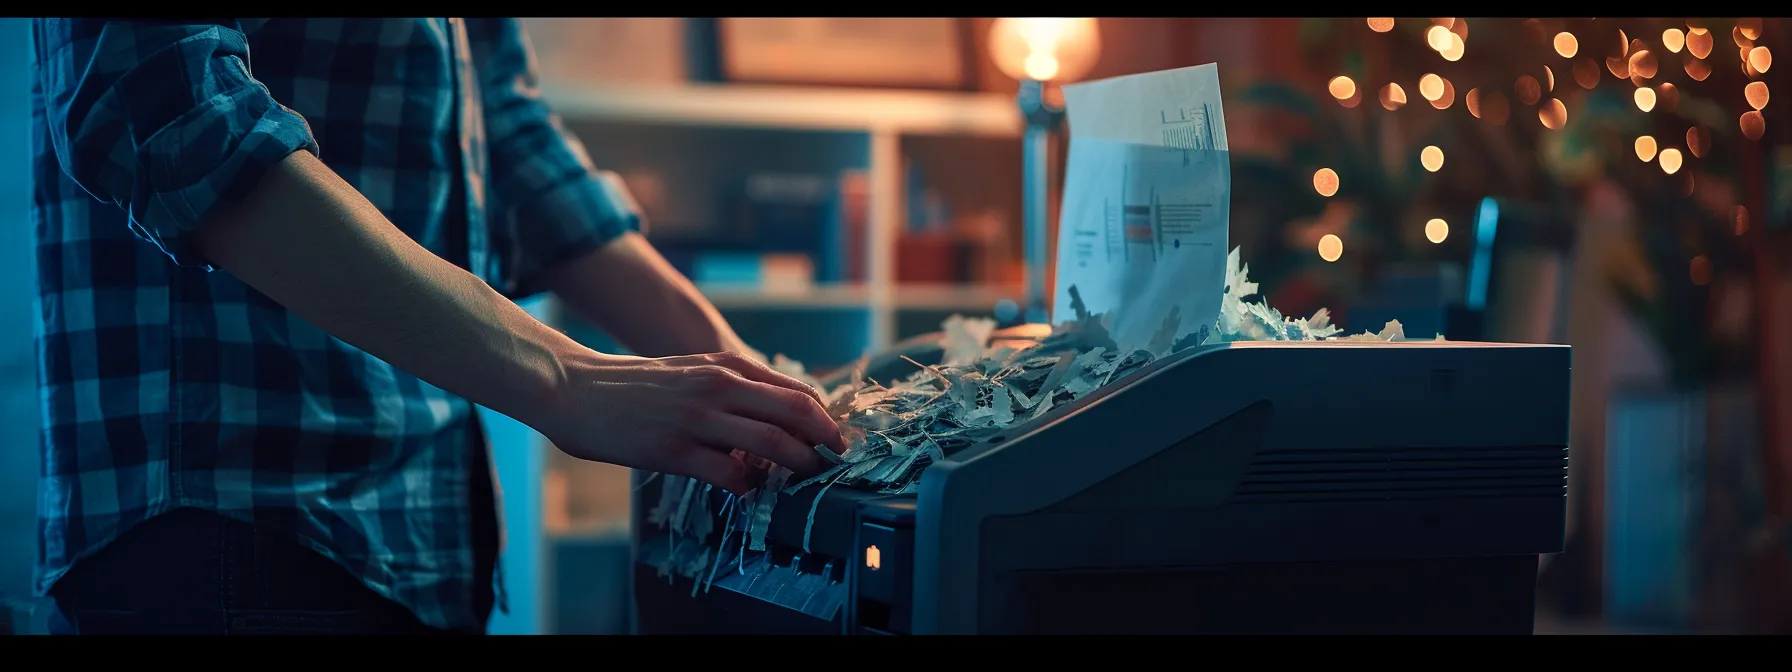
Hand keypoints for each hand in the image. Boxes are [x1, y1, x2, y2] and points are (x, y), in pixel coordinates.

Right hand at [532, 349, 846, 495]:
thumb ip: (732, 388)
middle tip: (834, 463)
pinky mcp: (673, 450)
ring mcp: (697, 419)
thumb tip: (772, 419)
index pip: (796, 391)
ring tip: (804, 479)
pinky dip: (747, 487)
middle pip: (796, 414)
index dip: (823, 419)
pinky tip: (746, 492)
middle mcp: (718, 387)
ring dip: (797, 466)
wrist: (575, 388)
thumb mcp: (692, 370)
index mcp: (726, 366)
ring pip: (771, 443)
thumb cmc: (635, 385)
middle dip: (824, 443)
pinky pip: (728, 473)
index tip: (834, 441)